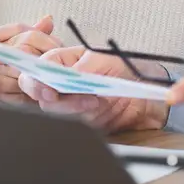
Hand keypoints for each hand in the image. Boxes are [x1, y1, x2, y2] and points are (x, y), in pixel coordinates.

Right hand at [17, 46, 169, 132]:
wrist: (147, 94)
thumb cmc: (126, 69)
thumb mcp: (107, 59)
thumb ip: (84, 66)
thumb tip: (67, 75)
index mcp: (64, 61)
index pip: (39, 69)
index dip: (36, 81)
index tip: (48, 90)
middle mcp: (62, 82)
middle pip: (41, 94)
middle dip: (54, 99)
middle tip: (71, 98)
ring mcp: (70, 102)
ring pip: (57, 112)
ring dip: (75, 108)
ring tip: (96, 100)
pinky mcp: (79, 119)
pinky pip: (74, 124)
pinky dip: (86, 118)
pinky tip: (100, 109)